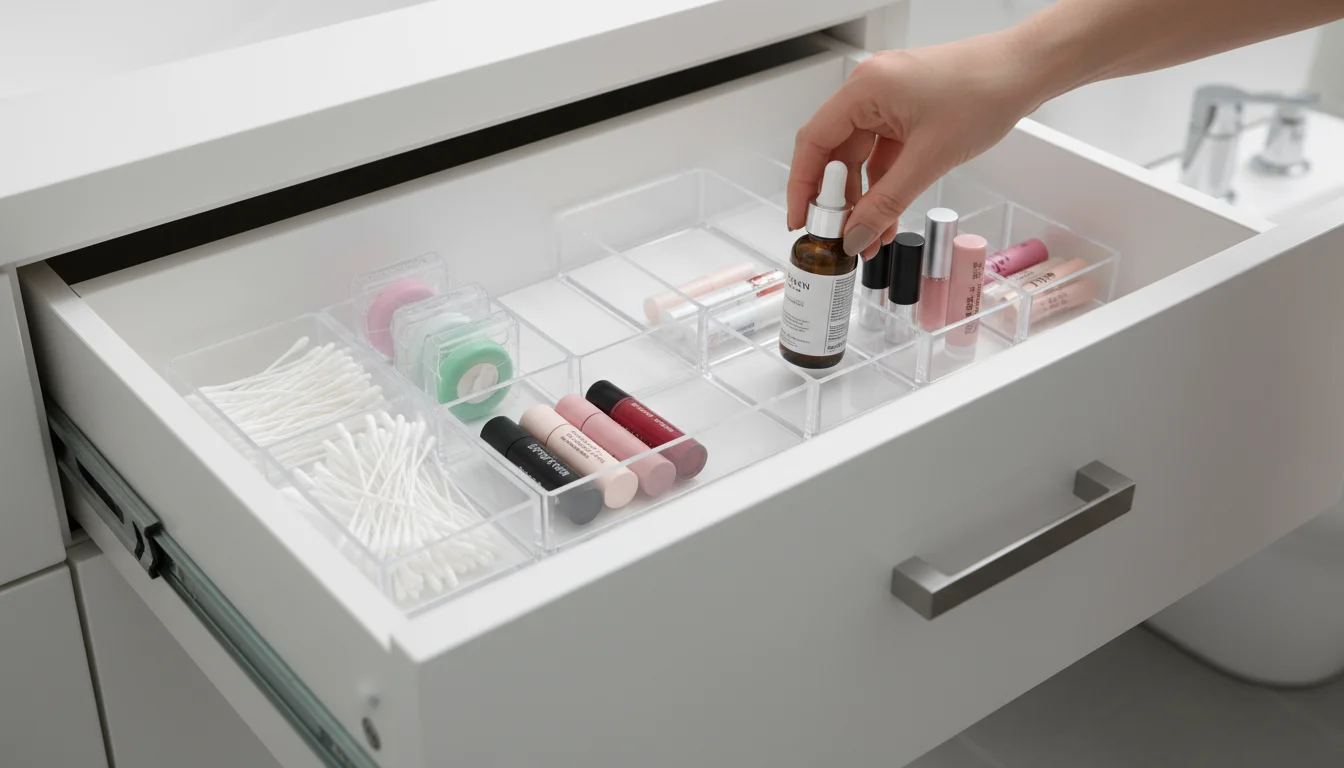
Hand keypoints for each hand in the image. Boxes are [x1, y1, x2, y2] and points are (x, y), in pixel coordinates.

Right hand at [787, 34, 1043, 258]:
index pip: (815, 142)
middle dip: (836, 200)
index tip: (801, 221)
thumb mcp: (929, 159)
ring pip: (860, 159)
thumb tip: (855, 236)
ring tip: (868, 238)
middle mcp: (870, 91)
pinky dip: (883, 186)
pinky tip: (887, 218)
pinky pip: (883, 155)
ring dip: (862, 199)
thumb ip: (886, 203)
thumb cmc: (984, 92)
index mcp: (865, 89)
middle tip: (836, 237)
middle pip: (835, 153)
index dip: (802, 186)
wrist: (1027, 70)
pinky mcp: (907, 112)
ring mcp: (888, 101)